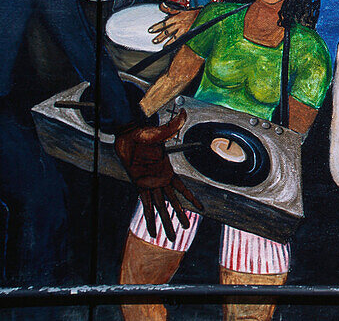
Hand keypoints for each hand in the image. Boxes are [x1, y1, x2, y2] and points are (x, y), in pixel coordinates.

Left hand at [114, 110, 202, 241]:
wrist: (127, 135)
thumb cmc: (143, 133)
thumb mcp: (159, 131)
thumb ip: (172, 125)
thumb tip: (183, 113)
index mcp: (168, 170)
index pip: (182, 188)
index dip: (190, 199)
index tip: (200, 209)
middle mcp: (160, 180)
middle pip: (171, 203)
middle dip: (178, 217)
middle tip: (184, 230)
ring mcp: (149, 184)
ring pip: (159, 207)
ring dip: (165, 222)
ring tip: (170, 236)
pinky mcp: (138, 185)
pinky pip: (144, 205)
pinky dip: (148, 218)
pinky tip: (152, 230)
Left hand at [149, 3, 200, 44]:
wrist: (203, 13)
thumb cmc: (191, 10)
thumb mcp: (180, 8)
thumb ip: (169, 8)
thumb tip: (161, 5)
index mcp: (176, 17)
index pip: (164, 23)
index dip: (156, 26)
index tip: (150, 30)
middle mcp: (179, 24)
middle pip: (167, 31)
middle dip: (160, 36)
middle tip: (154, 41)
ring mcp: (184, 29)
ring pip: (175, 37)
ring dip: (168, 42)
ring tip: (164, 47)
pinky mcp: (189, 32)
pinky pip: (183, 39)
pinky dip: (179, 43)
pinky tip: (176, 47)